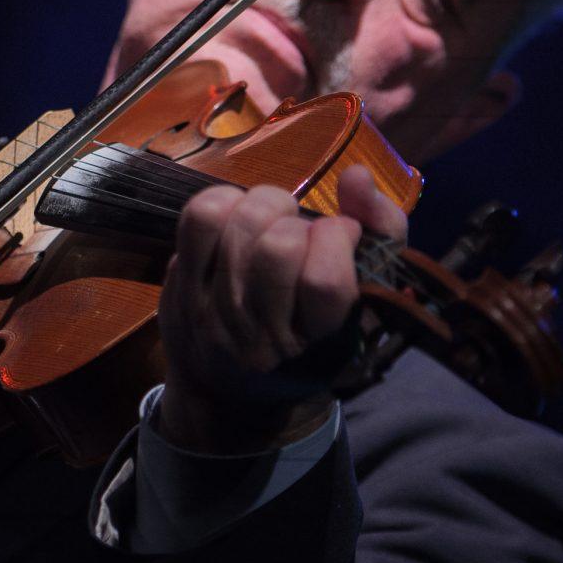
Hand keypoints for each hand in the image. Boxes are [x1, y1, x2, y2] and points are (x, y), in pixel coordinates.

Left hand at [157, 163, 407, 454]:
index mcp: (320, 342)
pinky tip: (237, 216)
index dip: (337, 237)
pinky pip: (202, 217)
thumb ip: (381, 230)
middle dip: (297, 223)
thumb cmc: (312, 329)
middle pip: (279, 248)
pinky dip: (225, 200)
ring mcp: (215, 312)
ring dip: (265, 207)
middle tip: (300, 233)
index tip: (341, 233)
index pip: (325, 281)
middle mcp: (262, 336)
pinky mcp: (182, 287)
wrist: (227, 387)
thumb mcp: (366, 290)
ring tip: (271, 222)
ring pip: (241, 224)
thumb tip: (356, 175)